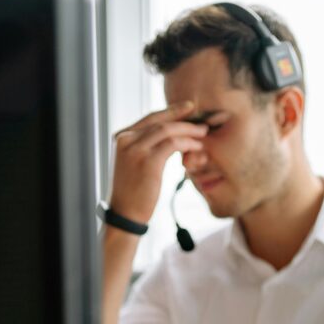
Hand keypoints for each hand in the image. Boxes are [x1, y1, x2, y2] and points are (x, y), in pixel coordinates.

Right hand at [108, 101, 207, 224]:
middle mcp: (126, 139)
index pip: (149, 118)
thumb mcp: (132, 164)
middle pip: (159, 121)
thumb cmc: (132, 193)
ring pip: (168, 130)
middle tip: (201, 121)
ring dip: (188, 131)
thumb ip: (144, 148)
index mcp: (121, 137)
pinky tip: (196, 148)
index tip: (187, 108)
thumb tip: (166, 138)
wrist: (125, 214)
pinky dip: (187, 143)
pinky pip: (173, 144)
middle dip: (183, 118)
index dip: (170, 112)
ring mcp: (136, 149)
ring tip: (202, 135)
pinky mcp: (148, 161)